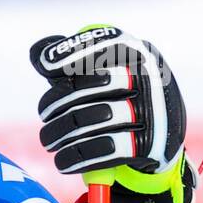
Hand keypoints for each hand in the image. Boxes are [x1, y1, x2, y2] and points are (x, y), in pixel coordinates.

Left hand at [29, 26, 185, 176]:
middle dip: (53, 103)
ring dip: (57, 134)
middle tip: (45, 115)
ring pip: (86, 120)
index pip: (105, 42)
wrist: (163, 141)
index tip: (44, 65)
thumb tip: (39, 52)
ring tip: (49, 141)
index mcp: (139, 53)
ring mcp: (152, 111)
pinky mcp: (148, 144)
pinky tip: (62, 160)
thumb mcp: (105, 72)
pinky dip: (73, 157)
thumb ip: (73, 61)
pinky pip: (99, 150)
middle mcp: (149, 78)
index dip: (70, 52)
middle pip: (84, 86)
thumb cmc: (122, 98)